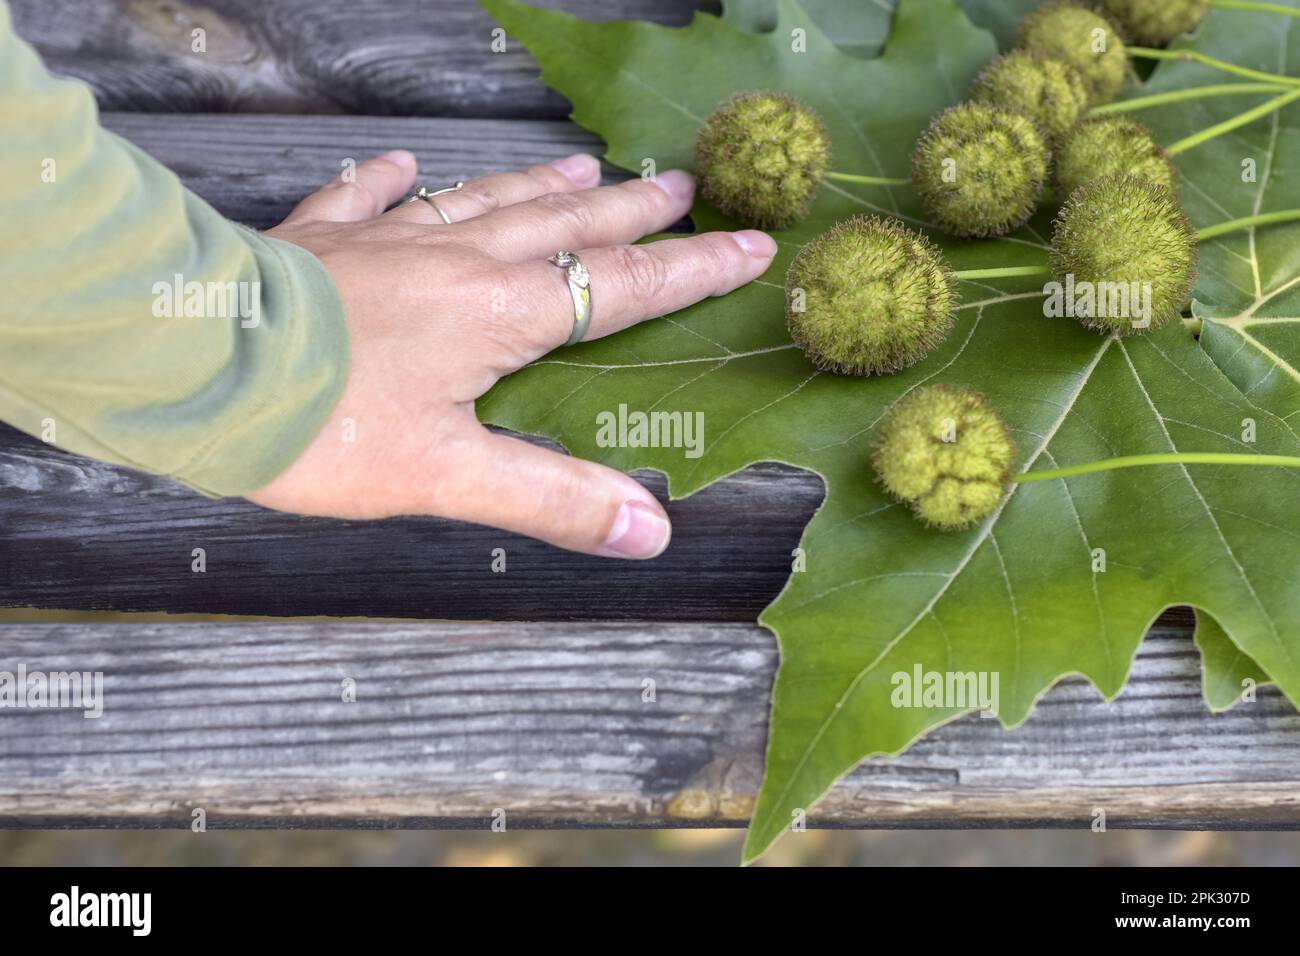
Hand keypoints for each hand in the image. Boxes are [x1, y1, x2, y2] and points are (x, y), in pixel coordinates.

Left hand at [251, 150, 776, 557]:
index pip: (619, 288)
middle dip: (631, 210)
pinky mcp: (321, 242)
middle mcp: (452, 262)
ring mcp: (384, 242)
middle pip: (562, 227)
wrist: (198, 368)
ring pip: (482, 201)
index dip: (690, 270)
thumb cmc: (323, 425)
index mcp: (496, 314)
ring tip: (586, 168)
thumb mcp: (445, 476)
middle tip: (682, 184)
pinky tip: (401, 167)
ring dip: (540, 186)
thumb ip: (550, 499)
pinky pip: (365, 199)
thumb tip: (649, 531)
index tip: (749, 244)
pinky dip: (390, 182)